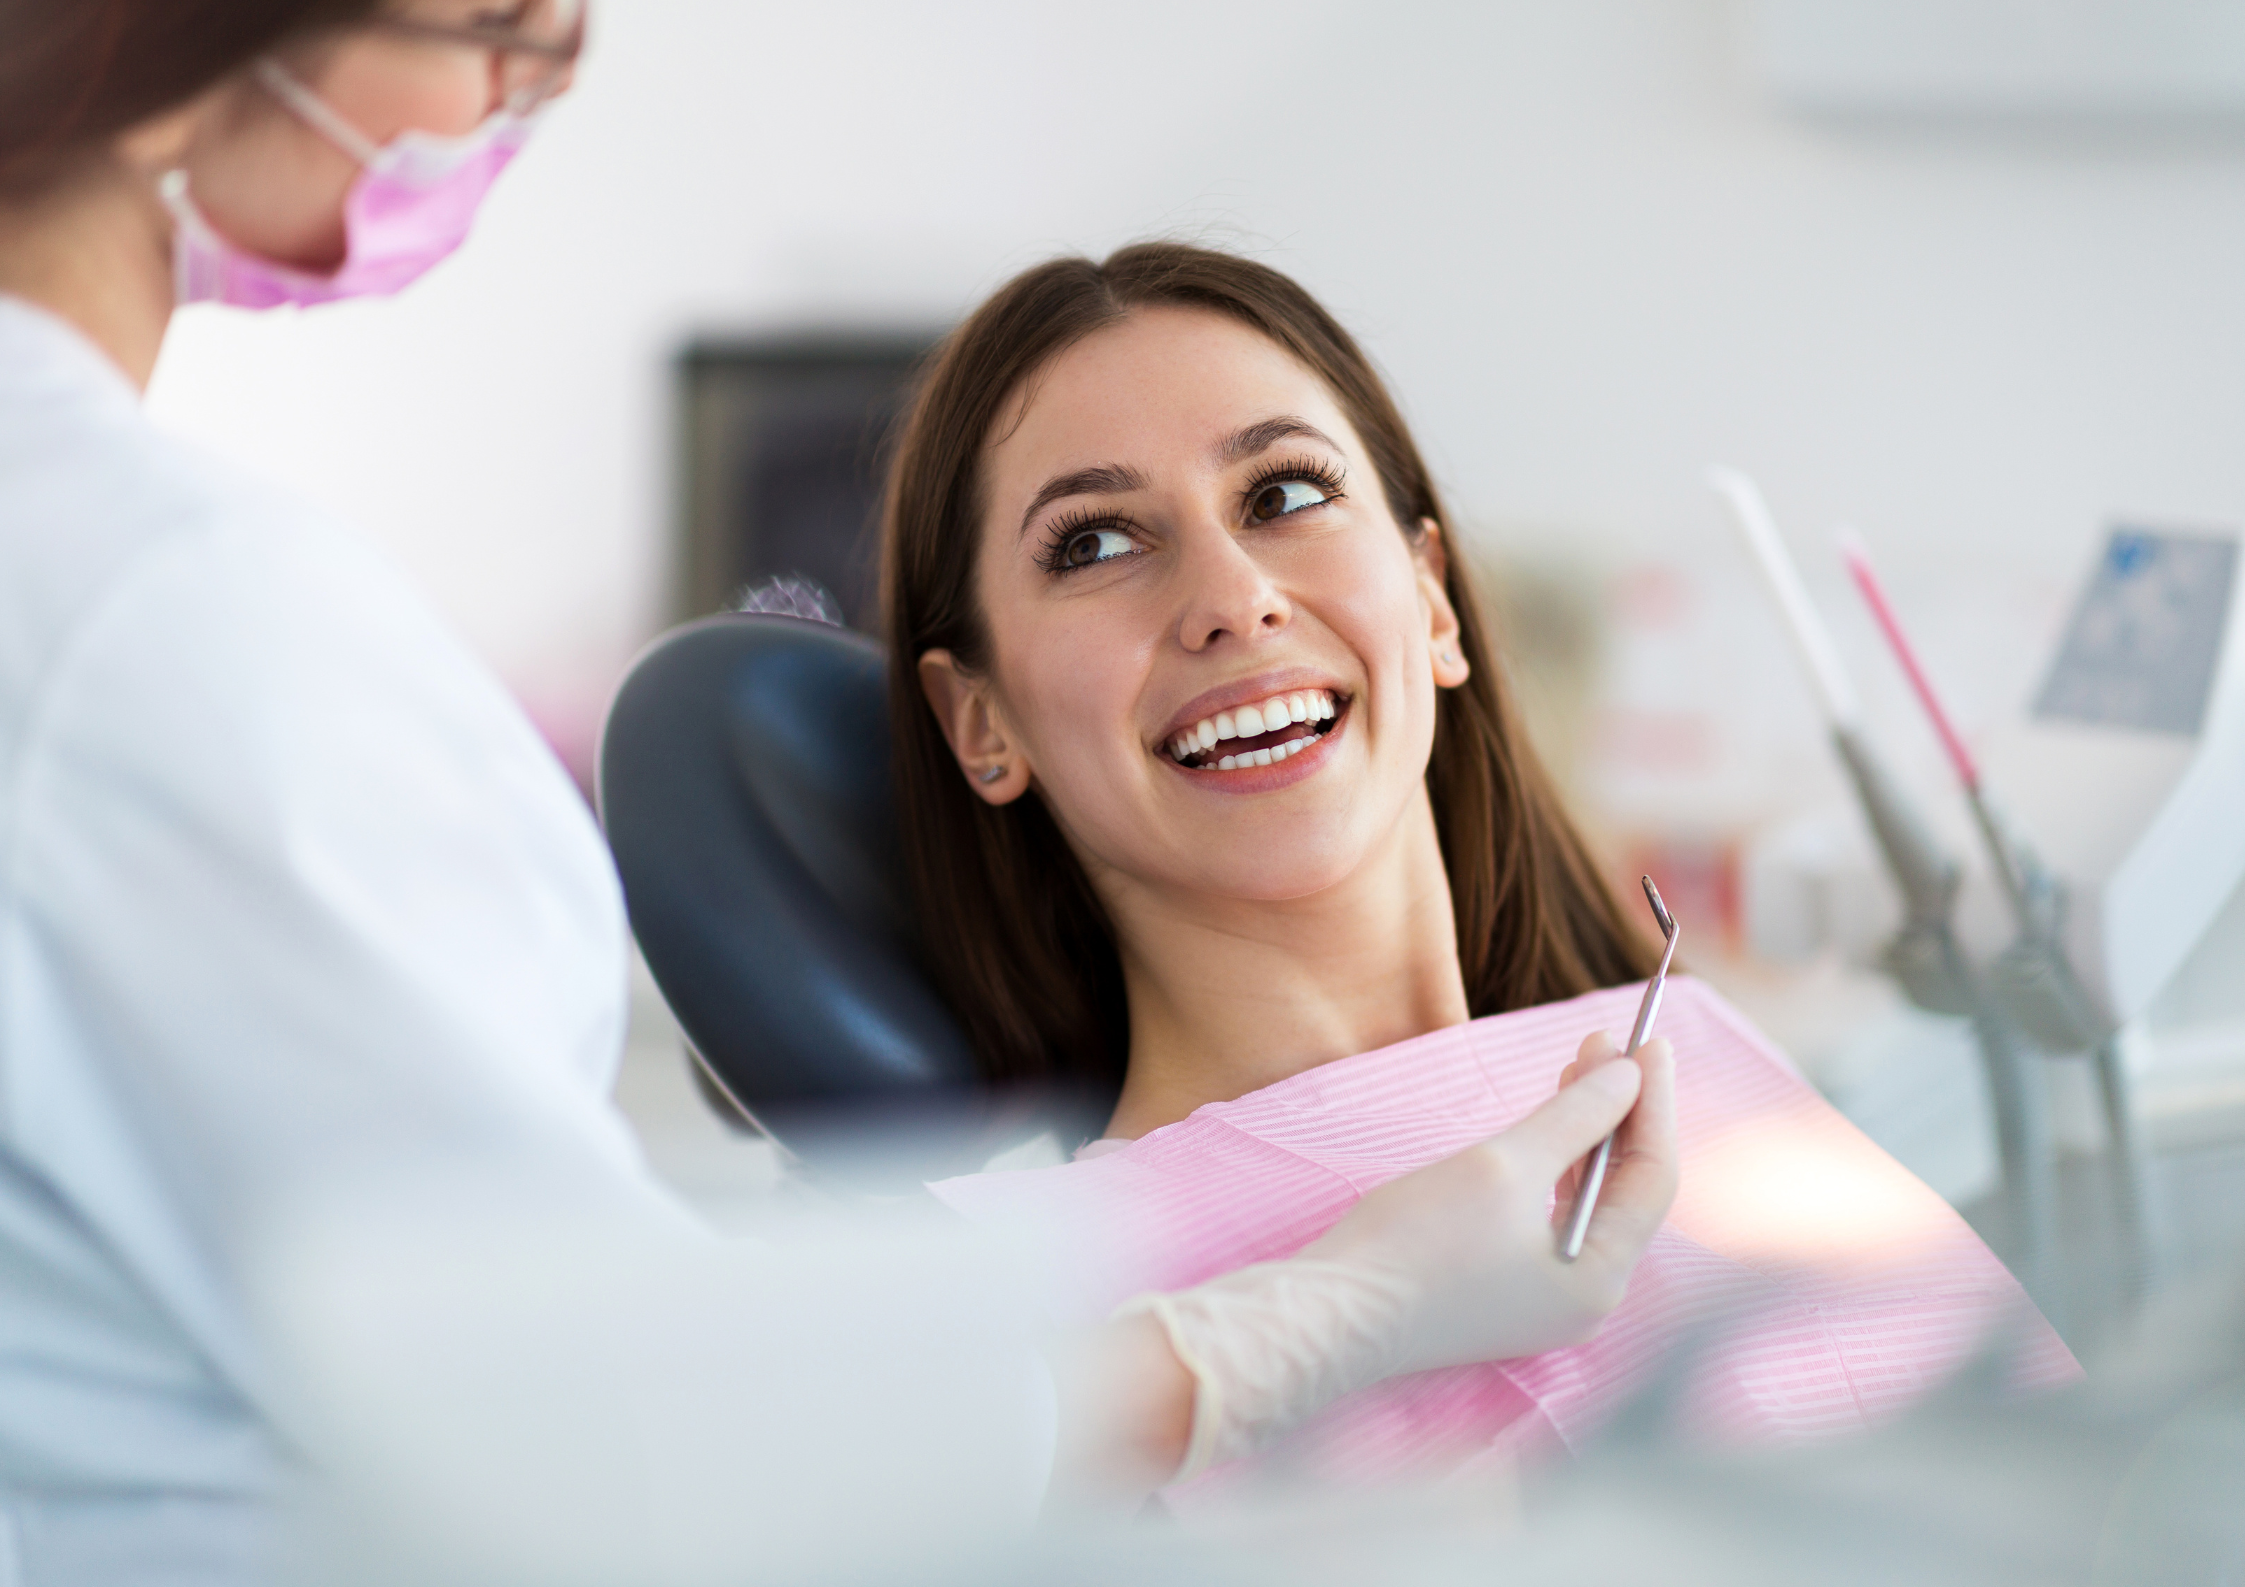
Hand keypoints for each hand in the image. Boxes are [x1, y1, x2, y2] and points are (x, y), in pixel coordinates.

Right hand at [1306, 1028, 1677, 1372]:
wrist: (1332, 1314)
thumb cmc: (1418, 1242)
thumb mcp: (1504, 1165)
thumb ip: (1575, 1117)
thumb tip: (1629, 1075)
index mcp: (1599, 1280)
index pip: (1651, 1178)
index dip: (1652, 1102)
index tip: (1650, 1041)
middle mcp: (1586, 1298)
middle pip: (1624, 1190)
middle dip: (1617, 1112)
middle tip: (1608, 1042)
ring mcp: (1547, 1299)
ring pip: (1587, 1200)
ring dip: (1585, 1132)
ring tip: (1580, 1065)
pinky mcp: (1510, 1290)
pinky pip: (1553, 1217)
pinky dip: (1556, 1166)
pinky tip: (1548, 1123)